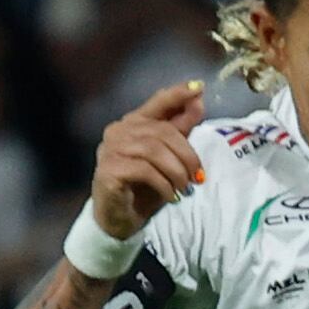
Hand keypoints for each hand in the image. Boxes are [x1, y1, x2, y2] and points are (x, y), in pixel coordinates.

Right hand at [89, 81, 205, 241]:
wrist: (119, 220)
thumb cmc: (143, 188)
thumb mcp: (168, 159)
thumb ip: (179, 130)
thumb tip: (198, 102)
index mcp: (133, 123)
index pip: (157, 102)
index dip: (177, 94)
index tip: (199, 88)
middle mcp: (118, 131)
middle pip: (162, 131)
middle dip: (186, 154)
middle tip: (198, 176)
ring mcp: (110, 150)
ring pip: (154, 150)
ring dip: (175, 171)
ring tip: (184, 188)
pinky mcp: (109, 170)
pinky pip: (144, 170)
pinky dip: (163, 183)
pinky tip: (169, 195)